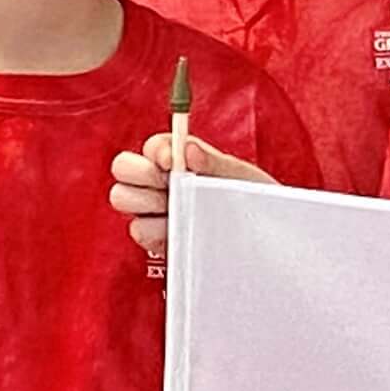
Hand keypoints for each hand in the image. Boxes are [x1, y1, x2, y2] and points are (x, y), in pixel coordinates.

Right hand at [108, 133, 278, 254]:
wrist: (266, 243)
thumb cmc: (254, 204)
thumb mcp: (241, 178)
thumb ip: (214, 161)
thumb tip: (188, 149)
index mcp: (180, 160)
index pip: (152, 146)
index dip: (156, 151)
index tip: (169, 161)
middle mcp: (162, 183)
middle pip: (124, 168)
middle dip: (141, 174)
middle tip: (167, 188)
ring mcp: (156, 211)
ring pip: (123, 197)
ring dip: (146, 203)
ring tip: (176, 212)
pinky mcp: (158, 239)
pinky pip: (138, 230)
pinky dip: (155, 232)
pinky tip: (177, 233)